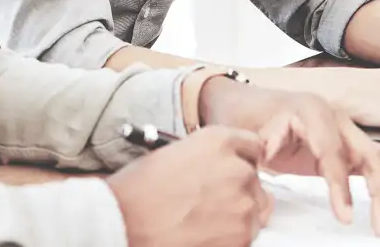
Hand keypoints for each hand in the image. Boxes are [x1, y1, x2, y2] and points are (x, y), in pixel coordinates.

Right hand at [106, 126, 270, 246]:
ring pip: (255, 209)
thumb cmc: (137, 191)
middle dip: (237, 190)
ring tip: (204, 222)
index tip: (235, 170)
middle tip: (210, 203)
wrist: (124, 223)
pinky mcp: (243, 235)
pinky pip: (249, 234)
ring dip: (237, 215)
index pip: (252, 146)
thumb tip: (215, 169)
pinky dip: (232, 237)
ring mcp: (243, 203)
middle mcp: (237, 168)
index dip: (242, 160)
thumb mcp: (171, 155)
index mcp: (218, 141)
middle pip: (254, 180)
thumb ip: (204, 158)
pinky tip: (205, 235)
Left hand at [198, 77, 379, 236]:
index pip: (333, 153)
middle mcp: (336, 118)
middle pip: (371, 154)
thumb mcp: (246, 133)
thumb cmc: (246, 118)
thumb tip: (268, 160)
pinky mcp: (349, 145)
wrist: (246, 104)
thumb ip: (259, 148)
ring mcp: (347, 130)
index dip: (341, 187)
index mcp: (311, 111)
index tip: (345, 218)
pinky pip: (379, 162)